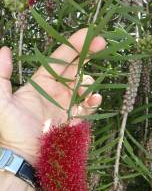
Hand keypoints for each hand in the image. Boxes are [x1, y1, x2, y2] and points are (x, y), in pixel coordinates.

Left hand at [0, 28, 105, 164]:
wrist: (24, 156)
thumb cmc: (12, 130)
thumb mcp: (2, 101)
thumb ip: (2, 75)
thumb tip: (5, 49)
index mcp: (41, 82)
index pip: (59, 59)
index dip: (73, 46)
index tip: (88, 34)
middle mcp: (56, 90)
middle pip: (75, 67)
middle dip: (88, 54)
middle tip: (102, 43)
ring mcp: (67, 104)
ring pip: (84, 86)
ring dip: (88, 83)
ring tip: (83, 91)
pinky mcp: (74, 118)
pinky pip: (88, 106)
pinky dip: (93, 101)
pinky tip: (94, 100)